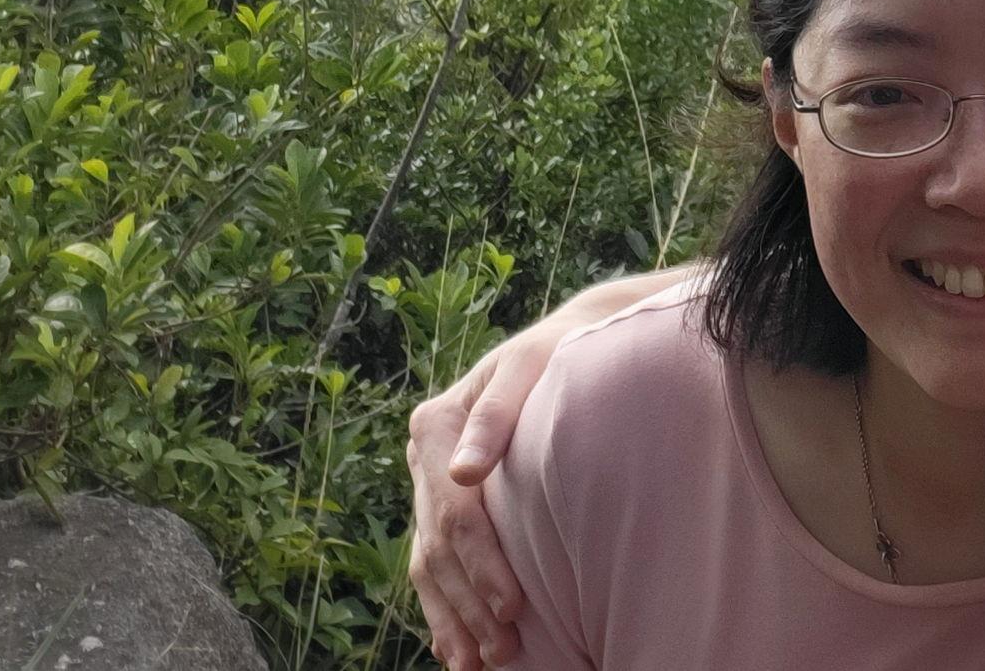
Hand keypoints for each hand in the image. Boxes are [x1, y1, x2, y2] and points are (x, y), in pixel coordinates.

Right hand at [408, 271, 692, 668]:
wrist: (561, 346)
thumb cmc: (553, 354)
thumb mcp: (528, 364)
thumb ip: (496, 413)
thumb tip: (462, 469)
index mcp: (435, 425)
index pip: (456, 511)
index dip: (481, 562)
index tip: (513, 603)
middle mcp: (423, 460)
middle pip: (439, 547)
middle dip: (469, 603)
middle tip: (505, 647)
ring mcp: (428, 488)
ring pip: (430, 567)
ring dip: (454, 618)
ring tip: (480, 662)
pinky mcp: (443, 509)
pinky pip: (434, 569)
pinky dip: (446, 610)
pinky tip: (460, 649)